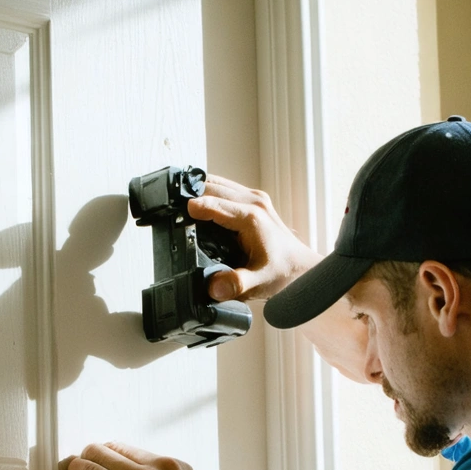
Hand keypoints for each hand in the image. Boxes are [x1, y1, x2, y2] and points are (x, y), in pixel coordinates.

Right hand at [188, 175, 322, 301]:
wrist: (301, 269)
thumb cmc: (283, 273)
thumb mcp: (258, 283)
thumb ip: (235, 285)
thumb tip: (212, 287)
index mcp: (252, 218)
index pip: (214, 204)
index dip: (193, 208)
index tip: (177, 214)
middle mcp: (253, 202)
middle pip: (212, 186)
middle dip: (189, 194)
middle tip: (169, 205)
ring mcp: (254, 198)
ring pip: (217, 182)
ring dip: (197, 189)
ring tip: (177, 201)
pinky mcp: (252, 201)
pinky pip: (224, 188)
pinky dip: (208, 192)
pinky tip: (197, 203)